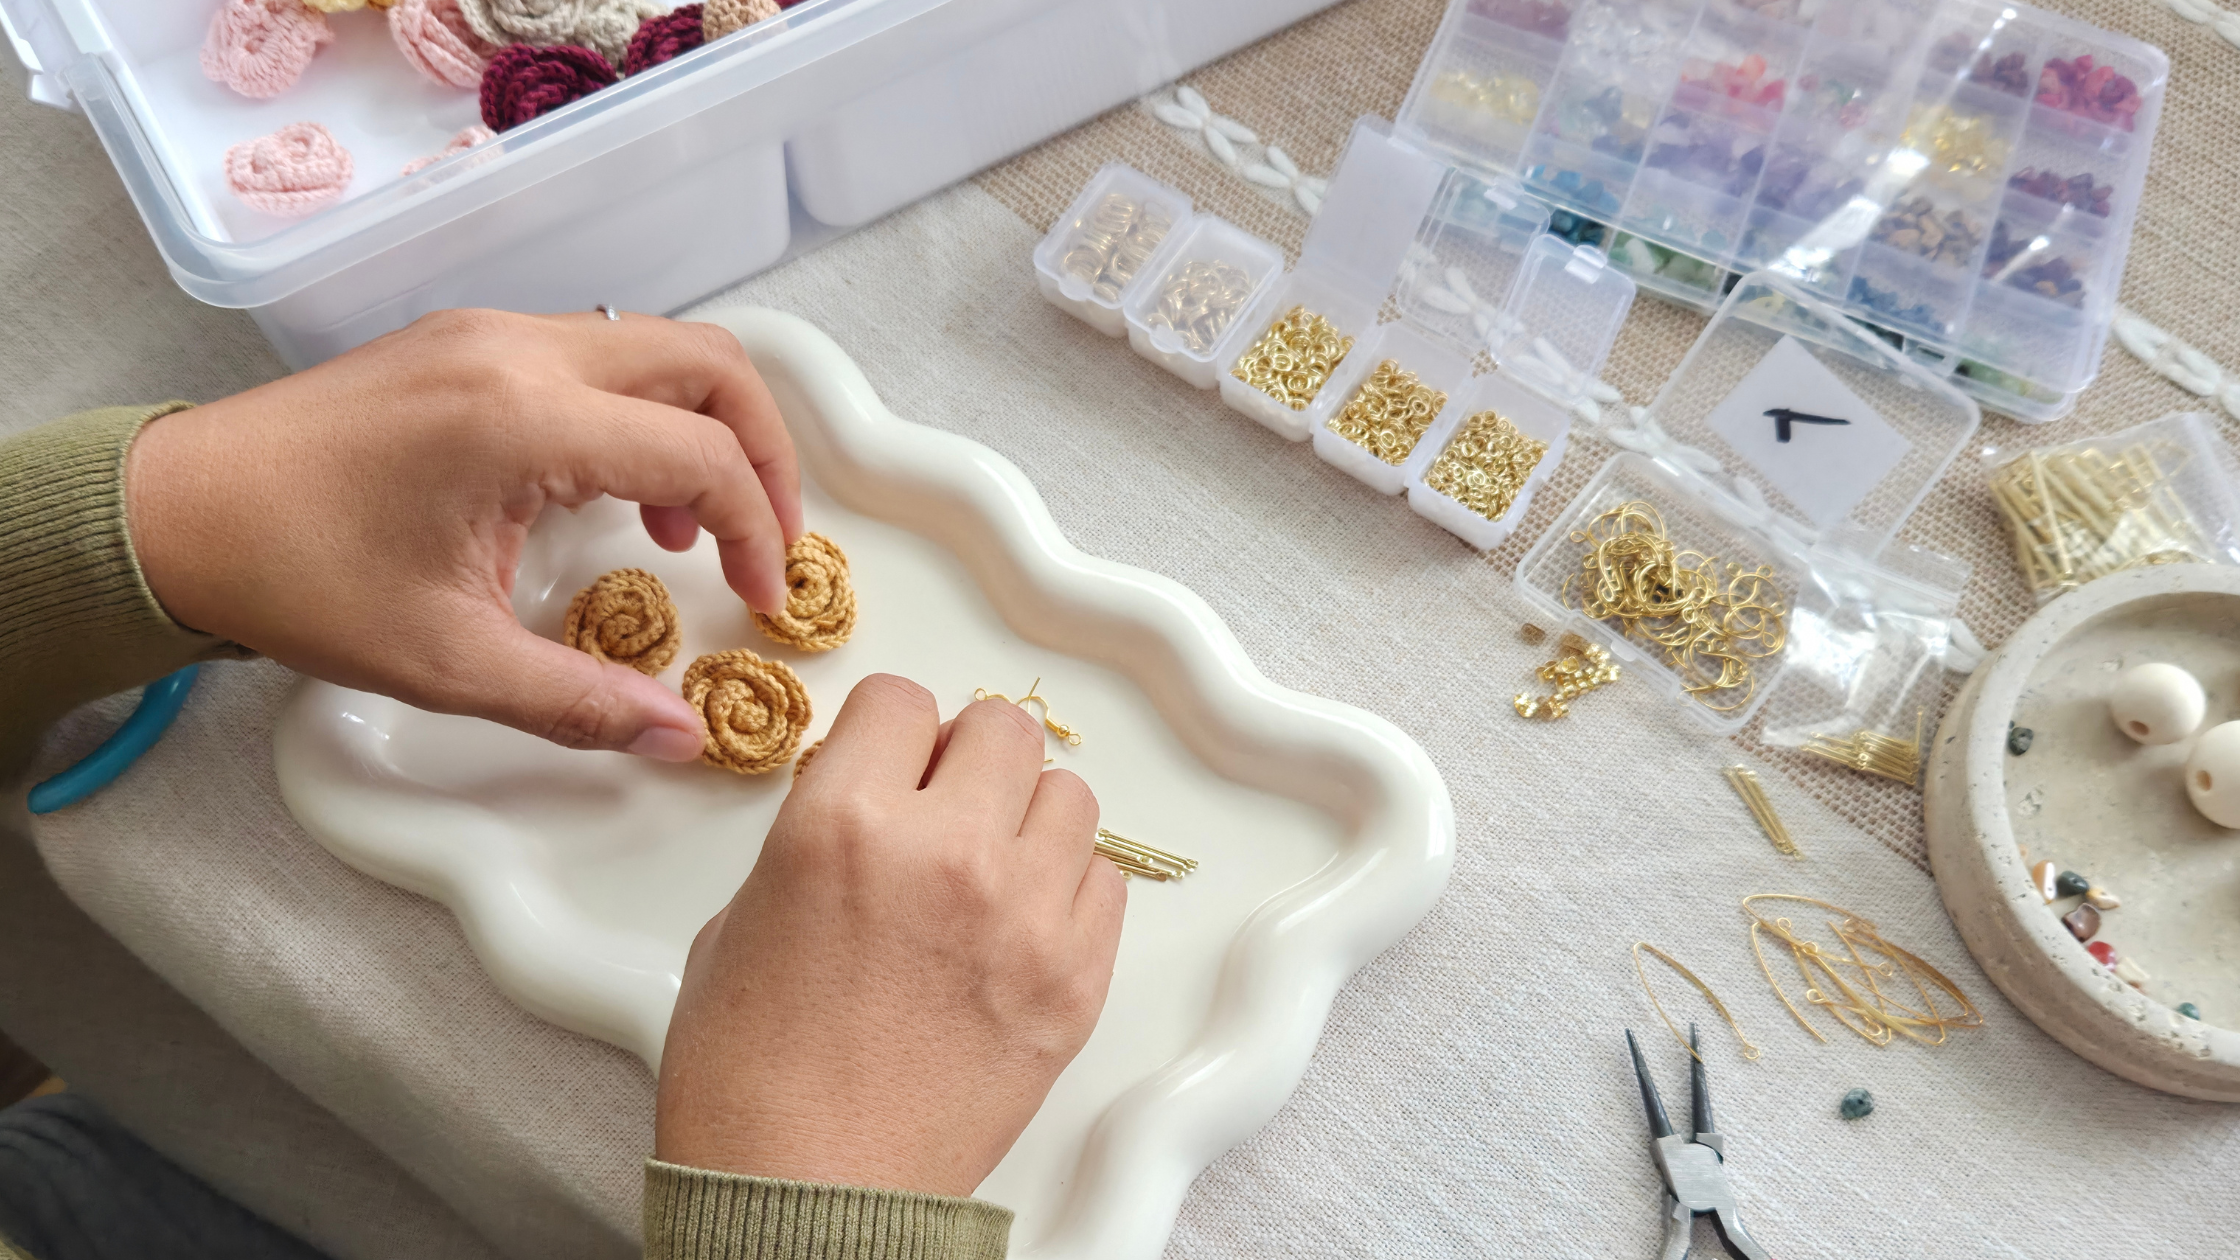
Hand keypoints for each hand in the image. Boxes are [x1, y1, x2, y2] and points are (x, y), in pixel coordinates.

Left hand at [125, 308, 800, 759]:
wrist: (174, 511)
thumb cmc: (295, 577)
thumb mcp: (448, 663)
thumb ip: (581, 701)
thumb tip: (681, 737)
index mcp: (520, 420)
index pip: (701, 454)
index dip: (755, 531)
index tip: (760, 599)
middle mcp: (517, 350)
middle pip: (711, 365)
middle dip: (765, 453)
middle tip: (766, 540)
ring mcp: (490, 332)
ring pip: (660, 346)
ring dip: (704, 428)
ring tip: (688, 529)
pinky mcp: (467, 340)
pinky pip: (599, 354)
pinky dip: (643, 413)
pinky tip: (618, 493)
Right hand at [656, 675, 1127, 1195]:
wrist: (809, 1193)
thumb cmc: (752, 1077)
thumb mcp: (742, 918)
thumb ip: (816, 835)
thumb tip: (870, 802)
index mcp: (842, 823)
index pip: (901, 700)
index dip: (890, 732)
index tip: (889, 761)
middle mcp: (945, 850)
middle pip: (1002, 729)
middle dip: (966, 756)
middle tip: (944, 804)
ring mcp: (1023, 914)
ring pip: (1069, 795)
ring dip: (1026, 815)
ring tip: (988, 865)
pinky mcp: (1074, 979)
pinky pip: (1105, 879)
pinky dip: (1068, 886)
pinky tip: (1019, 922)